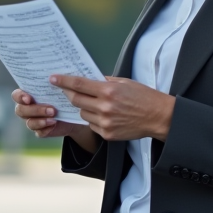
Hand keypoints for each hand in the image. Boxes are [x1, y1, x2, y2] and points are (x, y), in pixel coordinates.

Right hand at [11, 89, 87, 139]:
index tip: (29, 98)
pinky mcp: (40, 131)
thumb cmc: (62, 95)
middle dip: (35, 110)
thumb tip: (55, 76)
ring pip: (29, 123)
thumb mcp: (58, 88)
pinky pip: (39, 132)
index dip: (20, 97)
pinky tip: (54, 124)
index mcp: (27, 95)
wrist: (73, 112)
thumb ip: (52, 83)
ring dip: (41, 120)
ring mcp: (32, 120)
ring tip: (54, 117)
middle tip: (51, 109)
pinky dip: (46, 129)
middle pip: (21, 111)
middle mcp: (26, 108)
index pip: (16, 95)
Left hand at [49, 75, 174, 141]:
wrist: (158, 117)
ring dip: (84, 107)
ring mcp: (105, 123)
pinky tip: (105, 115)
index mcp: (108, 91)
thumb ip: (104, 81)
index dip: (63, 81)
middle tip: (67, 90)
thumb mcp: (124, 82)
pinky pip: (91, 125)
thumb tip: (87, 78)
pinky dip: (93, 119)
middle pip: (76, 100)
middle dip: (69, 94)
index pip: (79, 85)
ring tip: (97, 104)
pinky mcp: (107, 134)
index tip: (53, 78)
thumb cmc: (143, 97)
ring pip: (83, 113)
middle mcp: (105, 107)